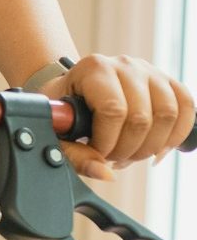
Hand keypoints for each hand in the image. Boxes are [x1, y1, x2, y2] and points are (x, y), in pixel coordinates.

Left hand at [41, 54, 195, 177]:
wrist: (73, 88)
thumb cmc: (63, 110)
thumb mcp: (56, 129)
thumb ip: (74, 154)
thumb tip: (106, 174)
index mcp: (94, 69)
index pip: (113, 111)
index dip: (108, 142)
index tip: (97, 153)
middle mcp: (125, 64)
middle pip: (142, 117)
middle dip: (128, 149)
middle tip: (112, 157)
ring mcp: (149, 71)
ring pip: (168, 114)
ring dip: (152, 146)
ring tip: (131, 154)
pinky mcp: (167, 81)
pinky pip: (186, 108)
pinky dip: (176, 135)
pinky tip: (157, 150)